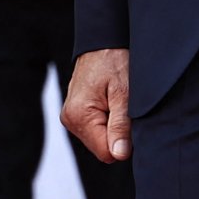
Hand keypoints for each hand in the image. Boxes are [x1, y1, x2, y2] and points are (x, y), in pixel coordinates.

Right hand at [61, 48, 131, 162]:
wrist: (102, 43)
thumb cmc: (114, 62)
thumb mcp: (125, 94)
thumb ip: (121, 126)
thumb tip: (119, 155)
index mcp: (79, 116)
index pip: (106, 152)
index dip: (123, 142)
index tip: (129, 119)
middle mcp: (70, 119)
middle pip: (102, 147)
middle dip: (117, 133)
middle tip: (123, 107)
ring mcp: (71, 117)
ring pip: (99, 139)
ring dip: (112, 126)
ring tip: (116, 102)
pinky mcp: (75, 113)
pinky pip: (95, 129)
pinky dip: (106, 120)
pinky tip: (109, 102)